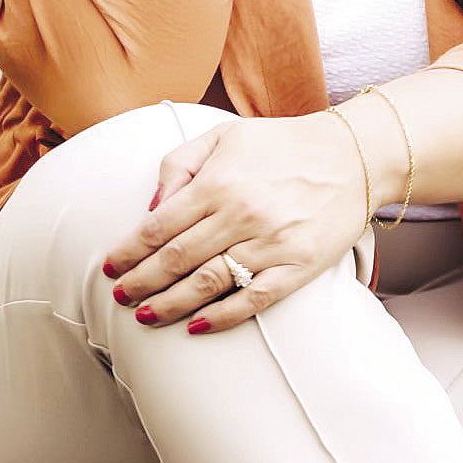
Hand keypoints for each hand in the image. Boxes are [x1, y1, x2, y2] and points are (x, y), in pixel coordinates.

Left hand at [101, 114, 367, 332]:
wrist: (352, 155)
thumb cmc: (282, 145)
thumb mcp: (225, 136)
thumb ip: (181, 165)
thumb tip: (152, 207)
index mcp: (219, 181)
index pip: (160, 225)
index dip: (130, 250)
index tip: (110, 266)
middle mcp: (241, 214)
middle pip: (177, 259)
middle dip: (142, 282)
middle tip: (120, 296)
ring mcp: (271, 243)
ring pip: (208, 283)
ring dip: (170, 304)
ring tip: (146, 316)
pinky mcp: (299, 266)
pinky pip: (254, 298)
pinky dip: (222, 316)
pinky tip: (196, 326)